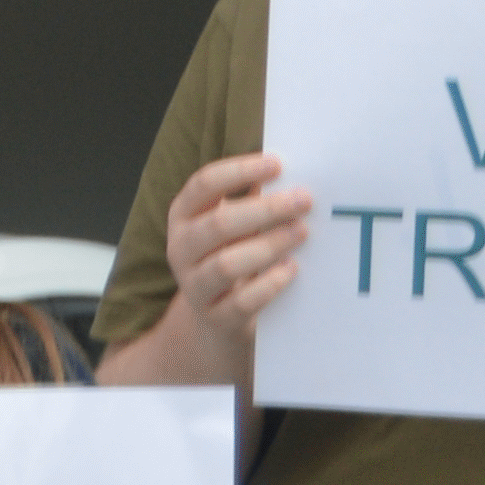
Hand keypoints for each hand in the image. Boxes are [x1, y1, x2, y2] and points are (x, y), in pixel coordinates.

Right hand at [164, 150, 312, 334]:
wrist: (215, 318)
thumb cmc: (233, 254)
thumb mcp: (235, 224)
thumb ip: (256, 198)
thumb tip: (297, 168)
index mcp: (183, 216)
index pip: (203, 185)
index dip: (240, 171)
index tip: (278, 165)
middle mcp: (181, 249)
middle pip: (218, 224)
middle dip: (265, 210)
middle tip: (304, 201)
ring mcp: (195, 286)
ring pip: (226, 265)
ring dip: (269, 246)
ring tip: (301, 233)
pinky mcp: (215, 318)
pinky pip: (241, 302)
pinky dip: (269, 284)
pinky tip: (292, 269)